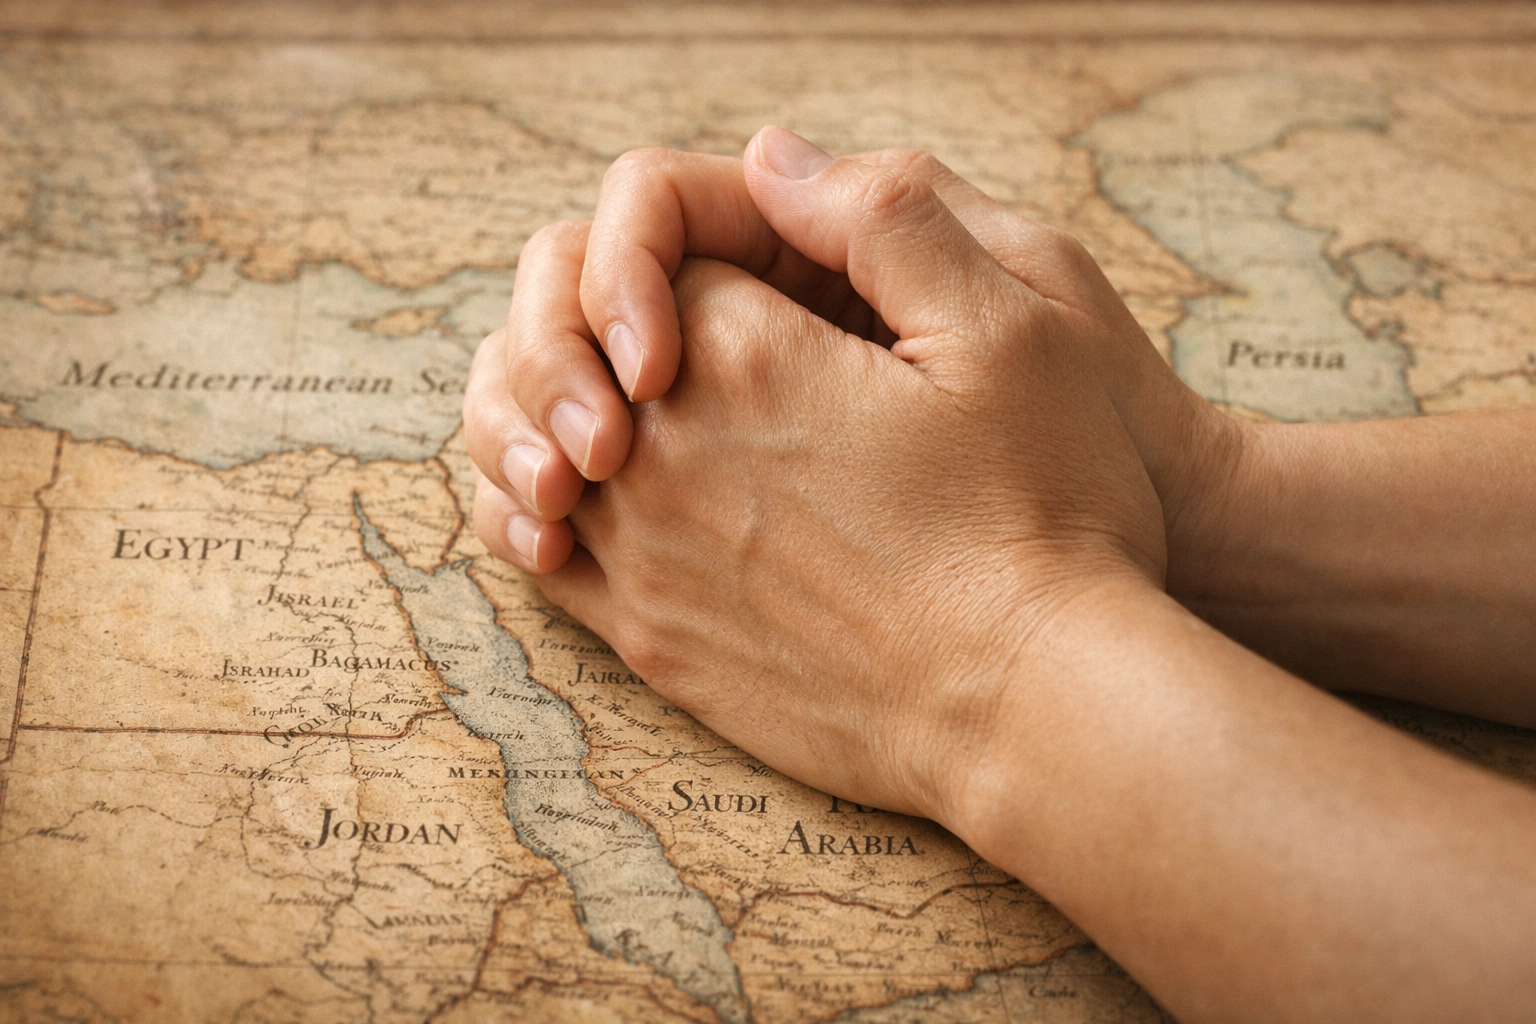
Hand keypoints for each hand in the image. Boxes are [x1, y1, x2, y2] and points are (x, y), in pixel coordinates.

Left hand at [472, 135, 1165, 823]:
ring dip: (558, 410)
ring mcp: (644, 558)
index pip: (654, 256)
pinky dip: (535, 511)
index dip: (700, 254)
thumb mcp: (1015, 325)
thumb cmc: (1045, 515)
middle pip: (566, 343)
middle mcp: (661, 456)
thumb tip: (771, 154)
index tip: (772, 291)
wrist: (1035, 705)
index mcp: (740, 357)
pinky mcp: (650, 642)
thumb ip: (884, 215)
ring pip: (529, 444)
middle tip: (673, 345)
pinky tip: (579, 506)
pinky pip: (537, 557)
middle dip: (607, 325)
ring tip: (618, 416)